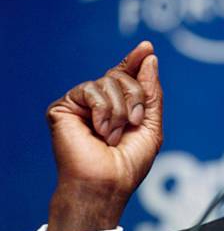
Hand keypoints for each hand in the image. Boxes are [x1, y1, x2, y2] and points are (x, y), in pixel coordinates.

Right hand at [46, 41, 162, 230]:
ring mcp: (81, 104)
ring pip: (108, 81)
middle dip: (136, 97)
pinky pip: (90, 89)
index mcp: (119, 106)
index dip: (135, 60)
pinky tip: (99, 131)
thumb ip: (151, 91)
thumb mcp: (151, 124)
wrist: (106, 183)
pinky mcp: (64, 107)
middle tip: (133, 122)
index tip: (147, 47)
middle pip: (122, 75)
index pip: (126, 76)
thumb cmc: (128, 163)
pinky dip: (102, 111)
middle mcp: (99, 102)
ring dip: (119, 110)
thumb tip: (149, 57)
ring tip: (112, 134)